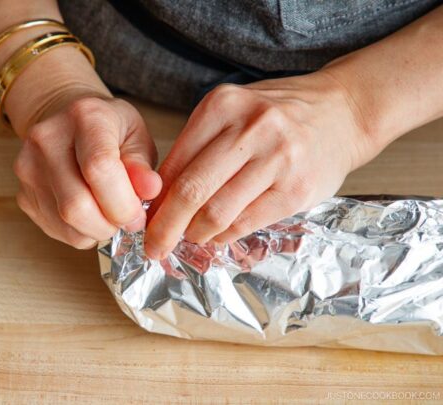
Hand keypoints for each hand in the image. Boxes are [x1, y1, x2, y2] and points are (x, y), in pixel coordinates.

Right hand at [14, 96, 162, 248]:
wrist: (65, 121)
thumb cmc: (109, 130)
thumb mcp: (136, 137)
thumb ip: (142, 165)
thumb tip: (149, 190)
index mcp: (84, 116)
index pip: (98, 168)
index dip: (122, 203)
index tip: (137, 216)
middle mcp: (47, 139)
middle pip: (76, 205)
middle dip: (109, 225)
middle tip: (125, 222)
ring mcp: (28, 168)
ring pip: (65, 223)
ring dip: (95, 231)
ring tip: (107, 215)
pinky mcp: (22, 194)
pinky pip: (55, 229)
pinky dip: (79, 232)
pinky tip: (89, 214)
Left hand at [144, 74, 375, 258]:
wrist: (345, 110)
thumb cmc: (277, 115)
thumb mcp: (232, 112)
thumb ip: (196, 147)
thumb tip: (157, 197)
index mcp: (222, 106)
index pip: (174, 164)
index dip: (154, 199)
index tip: (142, 219)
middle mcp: (250, 129)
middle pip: (191, 191)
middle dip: (165, 226)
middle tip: (153, 245)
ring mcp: (278, 158)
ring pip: (218, 211)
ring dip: (196, 233)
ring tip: (189, 238)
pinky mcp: (299, 188)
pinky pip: (248, 222)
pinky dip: (226, 235)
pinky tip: (218, 235)